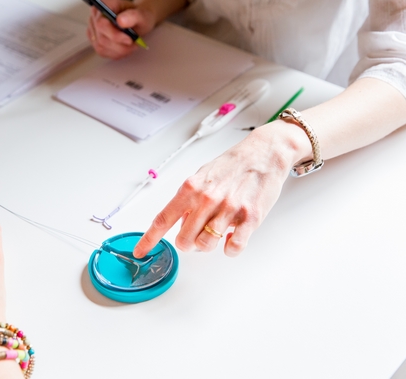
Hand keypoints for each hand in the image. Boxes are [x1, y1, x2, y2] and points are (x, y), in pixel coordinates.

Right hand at [87, 0, 155, 59]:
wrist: (137, 21)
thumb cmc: (139, 16)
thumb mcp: (142, 15)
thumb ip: (133, 16)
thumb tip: (120, 20)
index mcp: (104, 4)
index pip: (101, 23)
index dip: (114, 35)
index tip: (129, 39)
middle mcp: (95, 15)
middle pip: (101, 38)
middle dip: (119, 45)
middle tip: (134, 44)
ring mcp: (93, 28)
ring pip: (101, 47)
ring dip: (119, 50)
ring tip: (131, 46)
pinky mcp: (94, 39)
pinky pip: (102, 51)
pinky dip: (115, 53)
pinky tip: (124, 48)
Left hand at [133, 121, 309, 257]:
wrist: (264, 154)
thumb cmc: (233, 164)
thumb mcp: (202, 175)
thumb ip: (189, 198)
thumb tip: (181, 221)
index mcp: (191, 188)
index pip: (163, 219)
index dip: (149, 239)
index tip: (140, 252)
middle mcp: (207, 200)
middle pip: (184, 240)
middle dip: (188, 242)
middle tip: (197, 234)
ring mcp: (229, 210)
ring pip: (205, 246)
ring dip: (208, 245)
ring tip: (217, 232)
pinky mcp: (249, 218)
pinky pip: (232, 248)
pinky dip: (230, 248)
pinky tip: (232, 236)